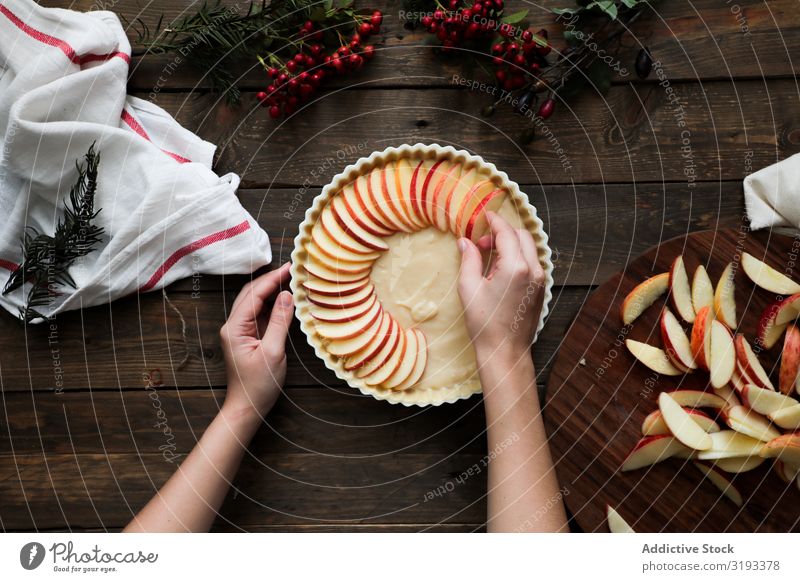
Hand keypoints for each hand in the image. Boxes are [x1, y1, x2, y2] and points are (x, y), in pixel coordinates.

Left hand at [219, 262, 293, 420]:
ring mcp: (241, 331)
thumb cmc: (258, 385)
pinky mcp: (249, 337)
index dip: (273, 279)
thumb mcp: (273, 352)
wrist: (247, 408)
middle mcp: (234, 325)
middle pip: (252, 294)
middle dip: (272, 280)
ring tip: (292, 280)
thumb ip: (280, 322)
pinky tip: (287, 300)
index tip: (290, 267)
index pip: (255, 294)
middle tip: (293, 270)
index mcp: (235, 327)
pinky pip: (261, 315)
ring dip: (273, 291)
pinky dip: (274, 305)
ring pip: (256, 303)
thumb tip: (288, 295)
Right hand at [456, 212, 546, 364]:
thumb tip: (465, 242)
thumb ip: (469, 260)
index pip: (507, 233)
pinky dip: (518, 257)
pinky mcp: (541, 290)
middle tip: (482, 242)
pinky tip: (500, 271)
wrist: (505, 351)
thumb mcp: (469, 288)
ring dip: (511, 244)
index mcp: (516, 267)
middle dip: (503, 232)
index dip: (495, 221)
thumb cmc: (485, 323)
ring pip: (529, 248)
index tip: (485, 216)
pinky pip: (532, 262)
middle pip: (522, 236)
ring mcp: (540, 280)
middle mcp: (533, 270)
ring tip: (490, 258)